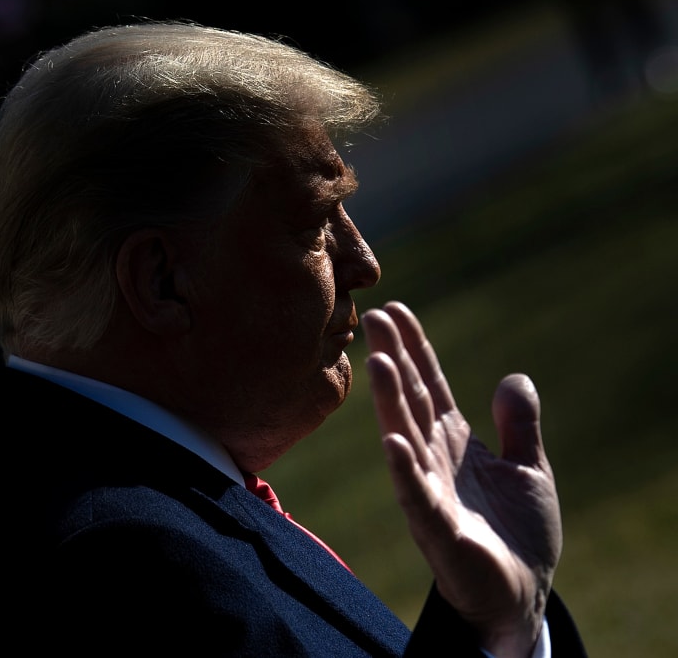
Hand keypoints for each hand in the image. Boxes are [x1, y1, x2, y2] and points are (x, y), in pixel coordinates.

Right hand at [360, 302, 561, 656]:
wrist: (521, 593)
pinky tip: (392, 439)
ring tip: (379, 363)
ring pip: (405, 438)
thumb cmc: (519, 533)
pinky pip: (416, 494)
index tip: (396, 310)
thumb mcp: (529, 468)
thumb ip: (519, 425)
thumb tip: (514, 377)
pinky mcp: (437, 528)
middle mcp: (434, 458)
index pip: (429, 385)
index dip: (415, 348)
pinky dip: (404, 468)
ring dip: (390, 402)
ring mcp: (430, 491)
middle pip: (410, 400)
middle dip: (393, 360)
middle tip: (375, 319)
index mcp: (454, 441)